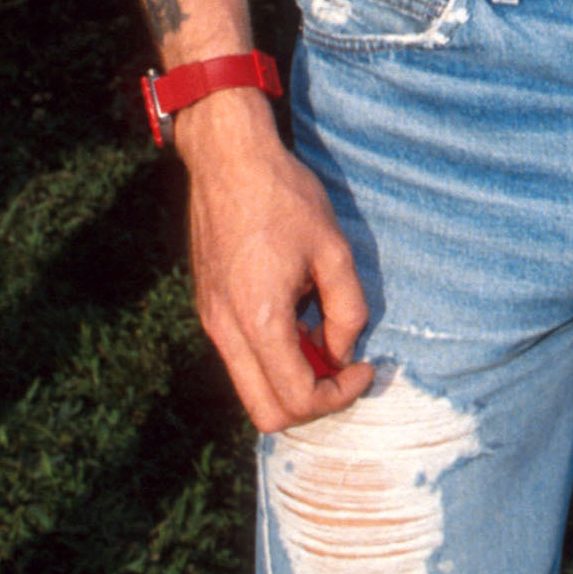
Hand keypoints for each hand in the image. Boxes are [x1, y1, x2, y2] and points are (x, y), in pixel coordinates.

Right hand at [177, 88, 372, 430]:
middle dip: (312, 403)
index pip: (296, 400)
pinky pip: (240, 359)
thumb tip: (342, 353)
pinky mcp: (208, 308)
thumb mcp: (335, 250)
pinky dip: (273, 358)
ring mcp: (211, 322)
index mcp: (259, 320)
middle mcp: (226, 331)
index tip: (365, 366)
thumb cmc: (284, 197)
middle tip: (344, 366)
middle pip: (266, 414)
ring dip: (291, 380)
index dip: (339, 396)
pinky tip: (297, 317)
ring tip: (322, 335)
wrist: (227, 159)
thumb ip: (347, 310)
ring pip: (250, 389)